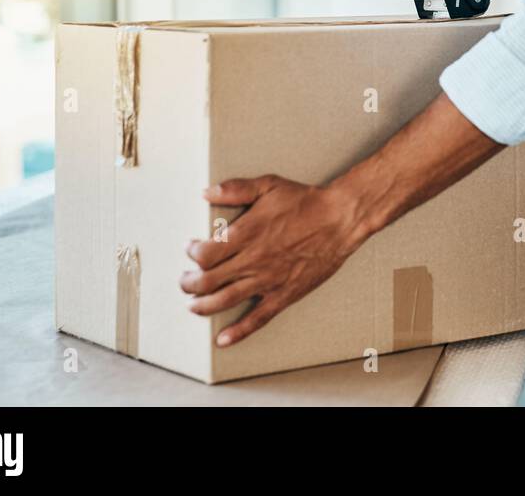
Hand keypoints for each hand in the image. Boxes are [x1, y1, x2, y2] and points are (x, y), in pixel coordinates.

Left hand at [180, 176, 367, 346]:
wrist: (339, 220)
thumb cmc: (305, 201)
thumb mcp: (268, 185)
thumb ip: (236, 189)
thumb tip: (207, 193)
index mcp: (246, 234)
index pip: (205, 254)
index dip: (192, 254)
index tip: (190, 250)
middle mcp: (253, 261)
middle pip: (207, 281)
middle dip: (189, 283)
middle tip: (185, 281)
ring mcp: (267, 281)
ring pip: (224, 301)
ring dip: (202, 307)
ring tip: (193, 306)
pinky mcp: (284, 294)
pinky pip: (257, 318)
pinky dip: (238, 332)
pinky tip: (223, 339)